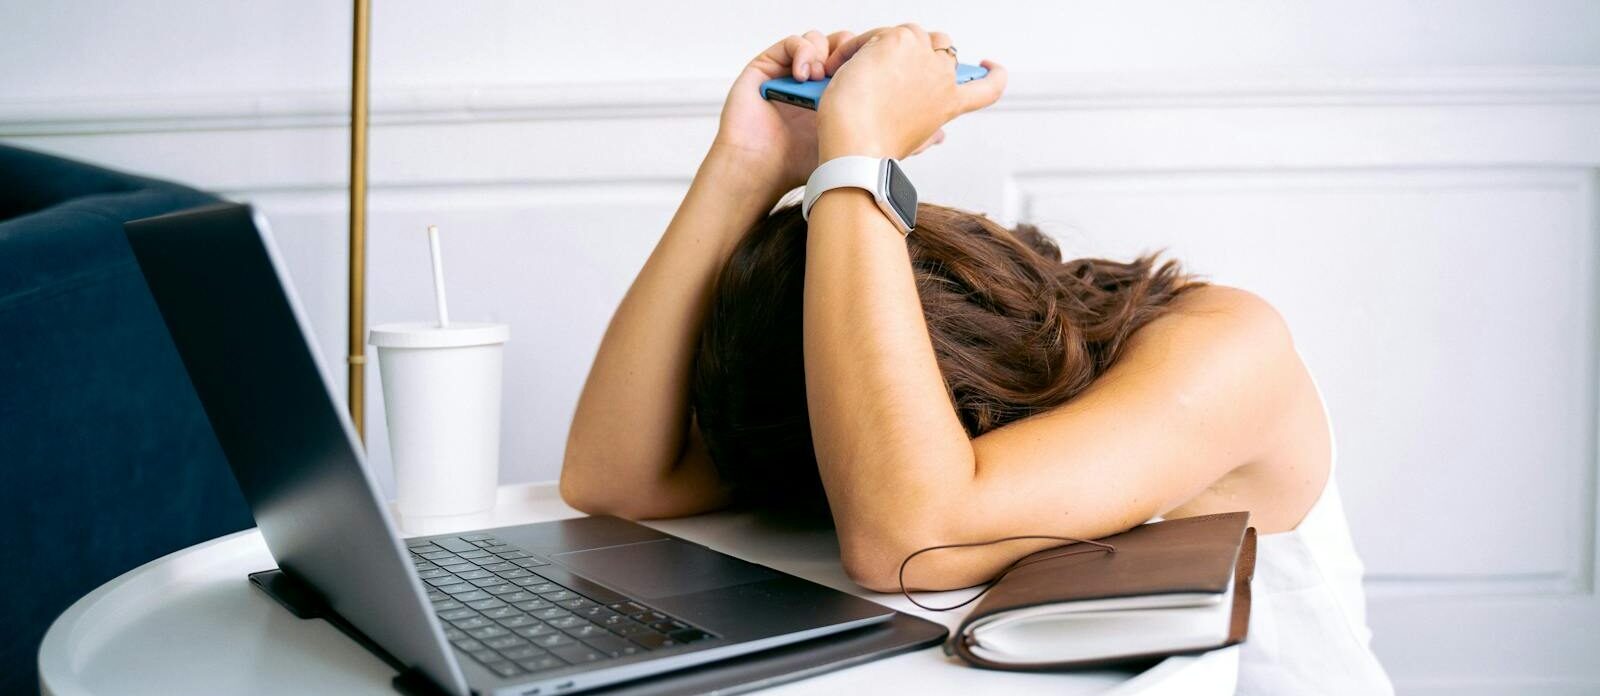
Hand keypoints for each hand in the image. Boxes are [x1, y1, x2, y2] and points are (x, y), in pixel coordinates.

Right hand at [712, 31, 854, 192]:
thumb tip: (898, 108)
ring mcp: (790, 73)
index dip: (863, 65)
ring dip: (823, 54)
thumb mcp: (844, 140)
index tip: (865, 78)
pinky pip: (792, 43)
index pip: (856, 65)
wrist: (761, 170)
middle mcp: (812, 83)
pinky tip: (802, 75)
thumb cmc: (796, 163)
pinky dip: (802, 52)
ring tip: (819, 78)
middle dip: (846, 55)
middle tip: (846, 75)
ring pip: (818, 41)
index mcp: (834, 97)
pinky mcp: (768, 66)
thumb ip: (865, 120)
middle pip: (840, 47)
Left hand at [816, 24, 1006, 160]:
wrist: (855, 147)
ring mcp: (924, 56)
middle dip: (914, 50)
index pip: (989, 87)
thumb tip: (940, 136)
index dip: (994, 74)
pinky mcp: (899, 40)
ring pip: (907, 34)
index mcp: (949, 104)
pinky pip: (876, 34)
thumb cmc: (874, 150)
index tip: (988, 66)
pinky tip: (840, 67)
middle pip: (940, 45)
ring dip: (880, 46)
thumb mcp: (911, 144)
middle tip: (883, 68)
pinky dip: (855, 48)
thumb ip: (929, 132)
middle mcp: (944, 78)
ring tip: (853, 72)